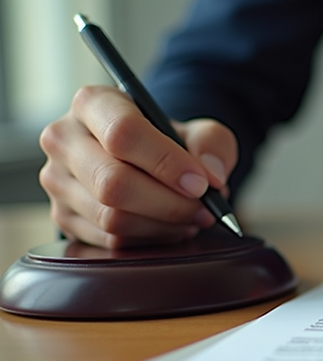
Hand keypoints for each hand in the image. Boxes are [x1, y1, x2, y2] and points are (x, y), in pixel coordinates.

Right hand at [39, 85, 237, 248]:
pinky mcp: (62, 216)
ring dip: (163, 225)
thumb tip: (211, 176)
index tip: (202, 184)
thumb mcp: (199, 132)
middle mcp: (64, 139)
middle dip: (170, 203)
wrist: (143, 163)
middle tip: (204, 209)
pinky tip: (168, 225)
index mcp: (93, 103)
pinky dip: (150, 239)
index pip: (123, 132)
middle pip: (113, 182)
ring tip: (191, 216)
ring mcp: (56, 180)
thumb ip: (212, 145)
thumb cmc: (169, 143)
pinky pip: (110, 241)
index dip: (167, 162)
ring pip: (112, 218)